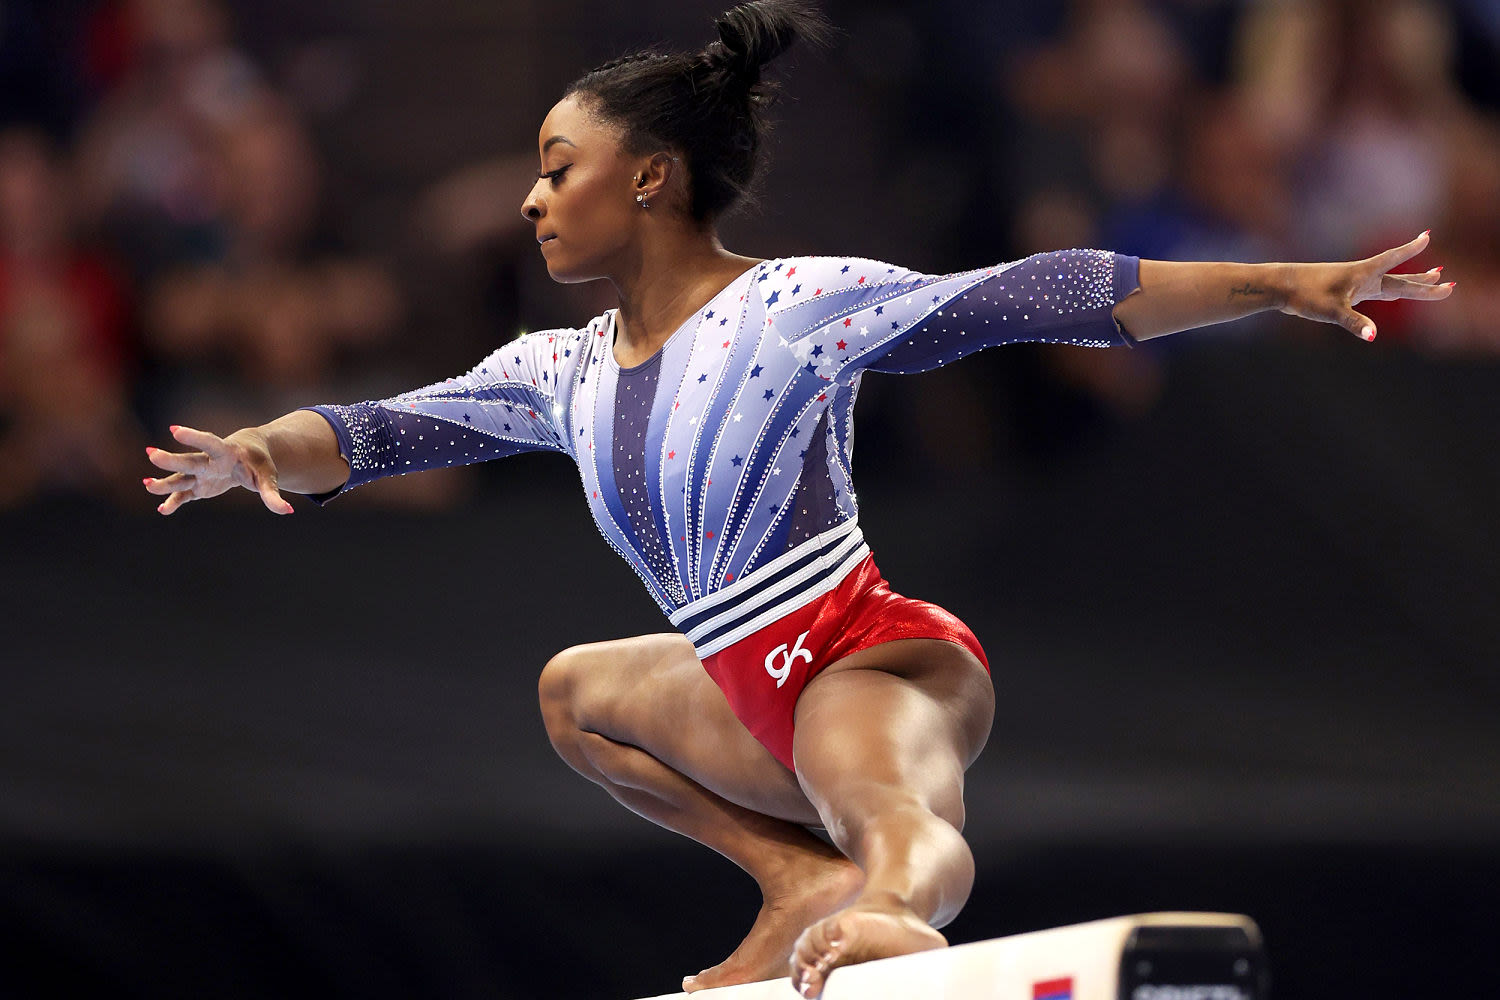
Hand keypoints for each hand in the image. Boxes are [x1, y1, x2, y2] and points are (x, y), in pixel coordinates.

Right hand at [144, 425, 294, 515]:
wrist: (247, 455)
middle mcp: (209, 461)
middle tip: (152, 453)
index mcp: (227, 453)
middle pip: (190, 461)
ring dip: (165, 482)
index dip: (194, 437)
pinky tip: (163, 510)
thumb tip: (287, 510)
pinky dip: (174, 502)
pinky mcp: (198, 486)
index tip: (174, 430)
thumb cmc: (259, 463)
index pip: (209, 442)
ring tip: (147, 484)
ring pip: (180, 477)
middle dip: (172, 459)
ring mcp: (201, 474)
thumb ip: (273, 494)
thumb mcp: (269, 478)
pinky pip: (183, 494)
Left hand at [1279, 230, 1454, 340]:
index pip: (1393, 259)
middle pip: (1401, 278)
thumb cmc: (1305, 295)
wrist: (1280, 288)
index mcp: (1362, 274)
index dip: (1410, 249)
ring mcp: (1355, 284)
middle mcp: (1362, 276)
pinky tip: (1393, 289)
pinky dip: (1391, 288)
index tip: (1427, 236)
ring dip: (1412, 281)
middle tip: (1450, 281)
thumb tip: (1373, 337)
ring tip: (1434, 274)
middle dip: (1424, 281)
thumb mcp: (1331, 311)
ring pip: (1390, 282)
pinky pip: (1376, 289)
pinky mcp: (1346, 291)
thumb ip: (1354, 323)